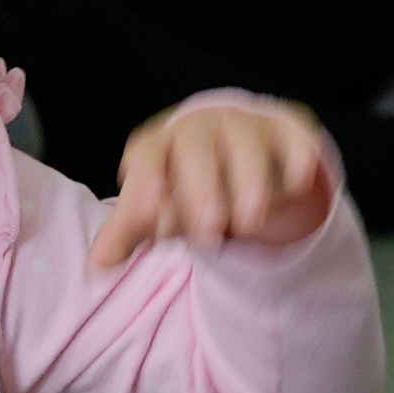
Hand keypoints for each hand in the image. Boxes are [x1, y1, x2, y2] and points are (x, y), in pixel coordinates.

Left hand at [94, 93, 341, 266]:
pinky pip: (294, 135)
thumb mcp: (156, 205)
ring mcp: (244, 126)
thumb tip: (97, 266)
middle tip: (208, 232)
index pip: (148, 157)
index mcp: (160, 144)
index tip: (147, 220)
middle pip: (195, 148)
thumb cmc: (184, 182)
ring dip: (249, 179)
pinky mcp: (286, 130)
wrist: (232, 147)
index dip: (146, 184)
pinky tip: (295, 186)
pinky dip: (296, 158)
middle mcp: (200, 128)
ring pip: (246, 141)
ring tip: (251, 220)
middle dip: (201, 189)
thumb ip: (128, 232)